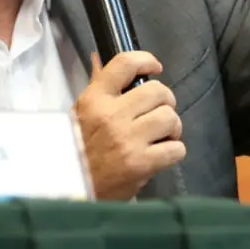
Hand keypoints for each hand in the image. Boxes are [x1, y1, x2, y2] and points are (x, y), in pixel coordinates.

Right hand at [72, 51, 185, 199]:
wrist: (73, 190)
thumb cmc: (76, 151)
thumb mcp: (80, 114)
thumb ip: (96, 87)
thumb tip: (99, 58)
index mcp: (94, 100)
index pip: (124, 64)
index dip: (146, 60)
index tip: (155, 67)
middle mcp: (112, 115)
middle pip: (158, 91)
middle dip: (165, 101)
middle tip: (158, 112)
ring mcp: (128, 140)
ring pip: (170, 117)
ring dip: (172, 127)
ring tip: (162, 135)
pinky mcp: (142, 164)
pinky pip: (176, 148)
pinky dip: (174, 151)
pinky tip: (162, 154)